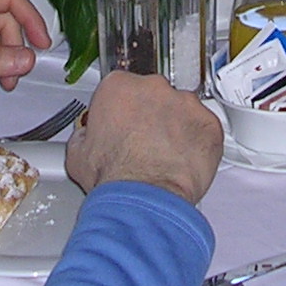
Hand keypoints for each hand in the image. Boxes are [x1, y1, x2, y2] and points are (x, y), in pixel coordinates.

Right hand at [65, 70, 221, 205]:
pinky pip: (205, 128)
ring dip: (177, 128)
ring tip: (165, 157)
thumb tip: (85, 139)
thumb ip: (84, 135)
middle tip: (145, 145)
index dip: (122, 111)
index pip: (121, 90)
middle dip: (152, 116)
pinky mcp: (208, 123)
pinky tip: (184, 161)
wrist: (143, 198)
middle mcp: (153, 87)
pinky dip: (198, 142)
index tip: (124, 126)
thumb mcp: (77, 153)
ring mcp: (184, 103)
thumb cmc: (114, 177)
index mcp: (118, 87)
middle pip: (154, 95)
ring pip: (182, 110)